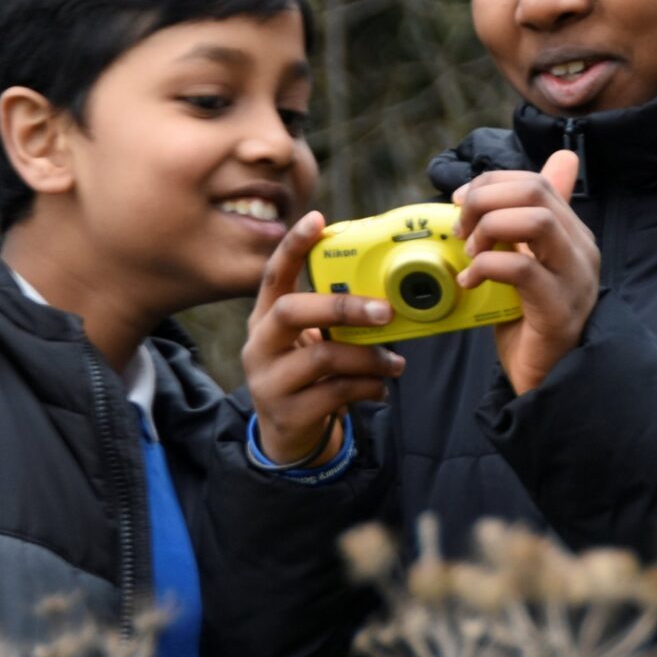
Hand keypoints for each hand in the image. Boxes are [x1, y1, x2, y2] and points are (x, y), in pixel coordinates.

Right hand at [241, 209, 404, 465]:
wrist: (286, 437)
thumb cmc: (306, 376)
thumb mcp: (309, 342)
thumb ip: (334, 320)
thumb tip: (389, 297)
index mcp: (266, 318)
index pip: (273, 275)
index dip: (293, 246)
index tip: (317, 219)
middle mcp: (260, 345)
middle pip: (292, 312)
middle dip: (342, 306)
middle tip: (386, 311)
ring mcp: (269, 381)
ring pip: (322, 357)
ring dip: (368, 357)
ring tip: (395, 362)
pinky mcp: (287, 413)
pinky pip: (334, 393)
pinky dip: (367, 388)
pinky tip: (380, 388)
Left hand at [453, 149, 598, 395]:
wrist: (548, 380)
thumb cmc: (531, 322)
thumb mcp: (525, 264)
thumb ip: (521, 227)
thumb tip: (529, 180)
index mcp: (573, 234)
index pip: (537, 182)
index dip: (491, 183)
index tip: (459, 201)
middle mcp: (580, 250)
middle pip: (536, 192)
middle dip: (485, 200)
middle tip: (461, 229)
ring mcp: (574, 279)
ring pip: (536, 221)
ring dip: (490, 228)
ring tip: (470, 253)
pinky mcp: (559, 309)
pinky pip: (522, 269)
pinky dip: (487, 267)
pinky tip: (470, 282)